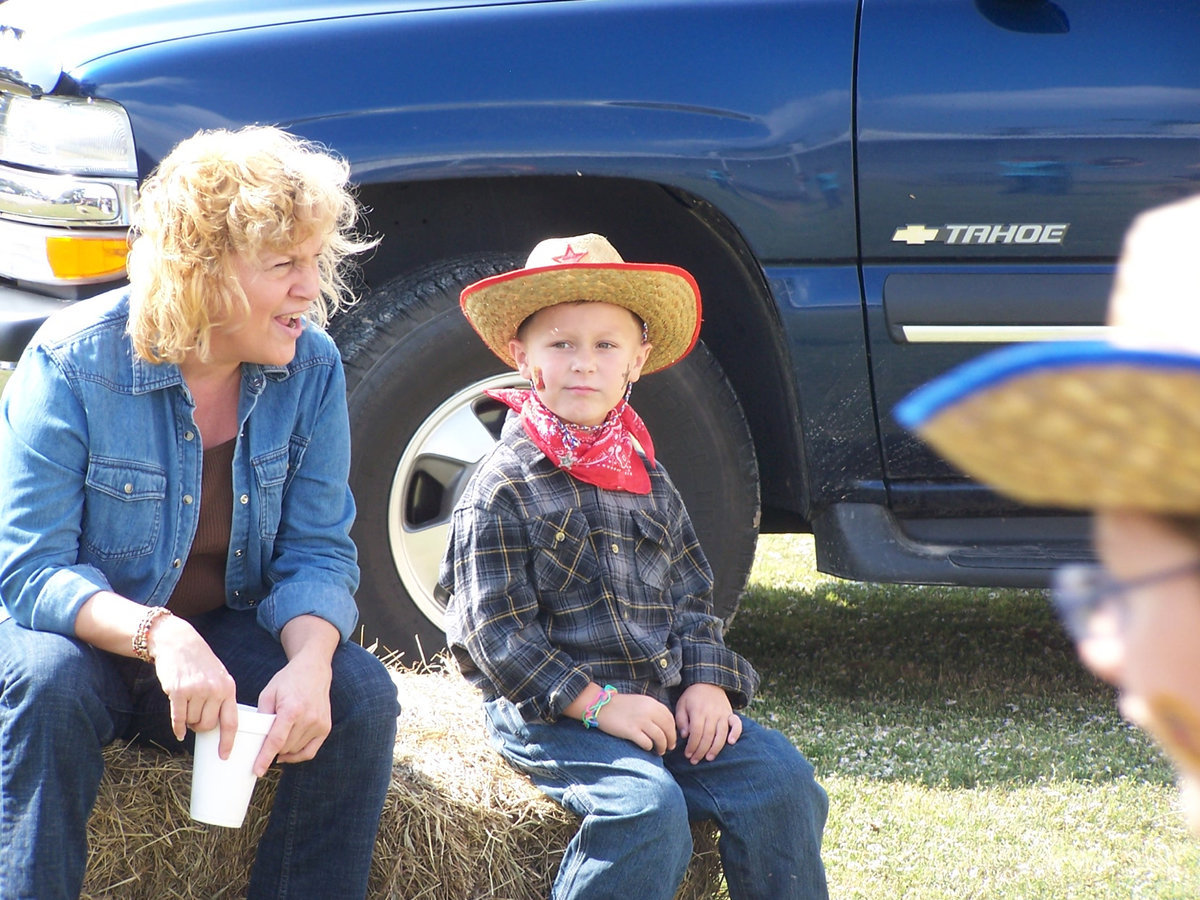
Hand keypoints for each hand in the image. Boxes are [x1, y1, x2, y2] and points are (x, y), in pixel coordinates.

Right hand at [146, 614, 237, 744]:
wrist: (179, 643)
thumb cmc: (200, 663)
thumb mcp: (219, 676)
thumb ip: (222, 697)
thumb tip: (219, 727)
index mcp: (228, 688)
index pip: (232, 721)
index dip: (228, 741)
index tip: (226, 755)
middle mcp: (214, 690)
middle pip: (208, 726)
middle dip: (202, 727)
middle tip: (197, 719)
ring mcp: (196, 691)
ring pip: (192, 722)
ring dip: (189, 721)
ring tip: (188, 707)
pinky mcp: (178, 691)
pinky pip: (178, 719)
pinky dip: (177, 728)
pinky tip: (179, 732)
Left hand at [250, 615, 339, 774]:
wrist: (314, 670)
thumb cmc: (288, 680)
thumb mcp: (268, 694)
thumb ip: (262, 716)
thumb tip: (256, 738)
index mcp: (292, 709)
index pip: (276, 741)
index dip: (265, 758)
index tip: (258, 771)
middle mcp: (308, 718)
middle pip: (285, 747)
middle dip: (273, 749)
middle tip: (264, 742)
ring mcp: (319, 723)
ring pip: (296, 750)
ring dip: (284, 750)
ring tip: (278, 739)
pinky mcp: (325, 727)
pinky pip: (310, 751)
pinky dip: (297, 755)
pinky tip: (288, 753)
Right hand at [600, 692, 677, 754]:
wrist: (601, 705)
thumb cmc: (620, 705)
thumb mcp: (640, 702)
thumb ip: (653, 710)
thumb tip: (664, 725)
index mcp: (652, 703)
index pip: (670, 718)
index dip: (673, 730)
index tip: (671, 737)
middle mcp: (648, 711)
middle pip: (668, 729)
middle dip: (671, 740)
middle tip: (669, 747)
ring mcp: (640, 721)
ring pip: (660, 738)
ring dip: (662, 747)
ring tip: (660, 751)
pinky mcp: (631, 731)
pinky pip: (647, 743)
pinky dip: (649, 747)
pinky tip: (647, 748)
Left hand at [675, 682, 741, 763]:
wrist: (708, 682)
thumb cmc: (692, 696)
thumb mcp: (681, 704)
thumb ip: (681, 720)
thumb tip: (685, 736)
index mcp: (698, 711)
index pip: (696, 733)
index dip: (692, 745)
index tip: (687, 754)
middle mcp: (712, 713)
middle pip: (708, 736)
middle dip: (701, 751)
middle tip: (695, 761)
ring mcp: (723, 714)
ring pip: (721, 734)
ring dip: (715, 748)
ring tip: (709, 758)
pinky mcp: (730, 714)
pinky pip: (737, 724)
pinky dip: (736, 733)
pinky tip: (731, 742)